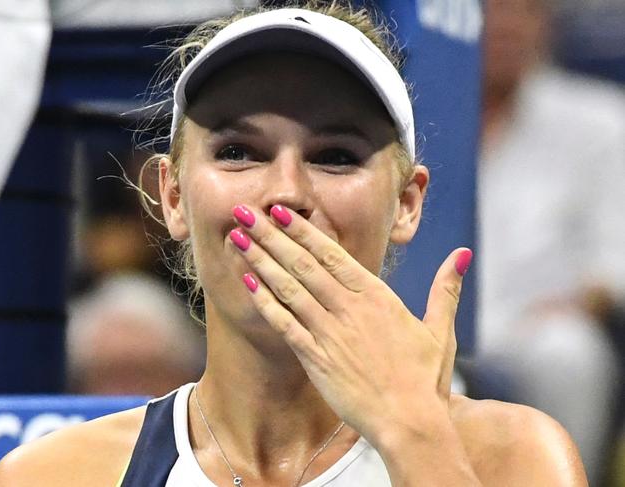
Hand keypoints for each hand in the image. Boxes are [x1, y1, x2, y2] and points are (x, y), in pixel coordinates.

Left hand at [229, 203, 471, 447]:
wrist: (409, 422)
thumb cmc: (425, 378)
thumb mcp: (439, 330)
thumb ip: (445, 288)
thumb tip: (461, 254)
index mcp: (377, 296)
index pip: (332, 254)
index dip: (302, 230)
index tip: (280, 211)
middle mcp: (349, 308)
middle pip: (303, 263)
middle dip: (271, 235)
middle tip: (244, 212)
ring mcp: (329, 332)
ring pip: (289, 288)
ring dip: (261, 261)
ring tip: (237, 239)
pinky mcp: (315, 358)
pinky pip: (285, 324)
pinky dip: (265, 302)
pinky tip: (247, 283)